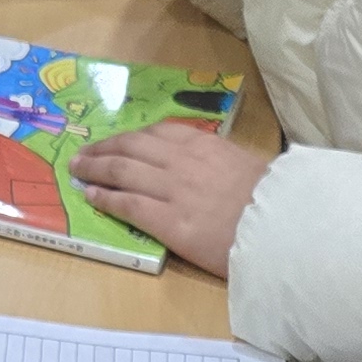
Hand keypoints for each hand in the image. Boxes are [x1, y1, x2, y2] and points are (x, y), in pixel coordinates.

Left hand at [73, 122, 273, 275]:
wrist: (284, 228)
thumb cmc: (276, 200)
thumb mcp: (249, 166)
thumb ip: (221, 162)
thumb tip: (209, 167)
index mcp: (205, 145)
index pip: (157, 133)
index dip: (130, 137)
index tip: (116, 141)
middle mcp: (183, 162)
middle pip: (131, 148)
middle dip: (103, 149)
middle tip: (83, 154)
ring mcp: (173, 191)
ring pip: (122, 172)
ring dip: (94, 169)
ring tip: (77, 171)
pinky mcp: (169, 222)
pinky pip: (128, 205)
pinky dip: (105, 198)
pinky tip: (91, 196)